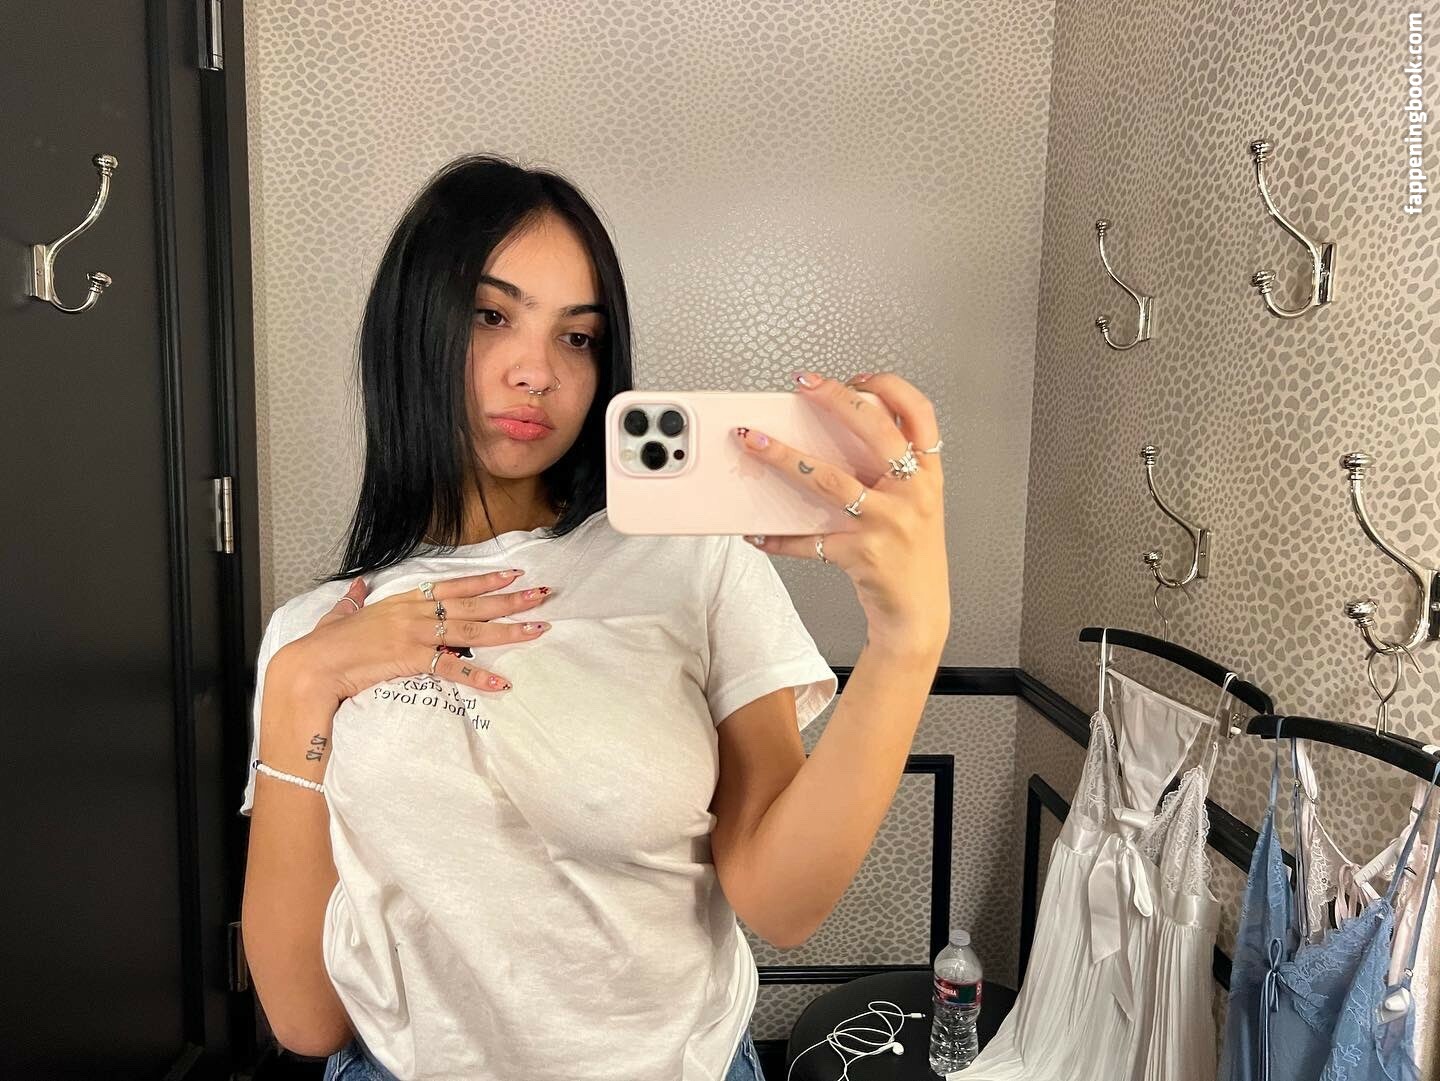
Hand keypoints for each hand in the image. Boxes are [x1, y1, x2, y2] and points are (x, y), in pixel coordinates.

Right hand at [275, 570, 554, 702]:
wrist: (313, 665)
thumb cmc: (326, 643)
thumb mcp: (343, 614)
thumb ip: (354, 601)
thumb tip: (357, 587)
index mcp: (403, 601)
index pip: (453, 586)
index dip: (485, 580)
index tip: (514, 574)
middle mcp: (415, 613)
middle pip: (473, 605)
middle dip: (510, 600)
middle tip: (543, 596)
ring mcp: (416, 635)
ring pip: (472, 632)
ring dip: (508, 630)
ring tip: (538, 628)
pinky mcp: (412, 660)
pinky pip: (453, 669)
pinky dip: (479, 678)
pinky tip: (502, 683)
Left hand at [736, 370, 948, 651]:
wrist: (919, 613)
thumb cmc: (912, 553)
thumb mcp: (916, 503)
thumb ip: (892, 470)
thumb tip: (835, 434)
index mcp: (927, 474)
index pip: (919, 413)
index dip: (889, 387)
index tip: (856, 377)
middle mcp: (911, 492)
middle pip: (875, 430)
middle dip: (836, 400)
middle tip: (803, 385)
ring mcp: (886, 523)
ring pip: (828, 479)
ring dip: (783, 456)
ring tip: (753, 441)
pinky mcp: (860, 554)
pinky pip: (809, 541)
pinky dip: (779, 538)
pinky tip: (758, 532)